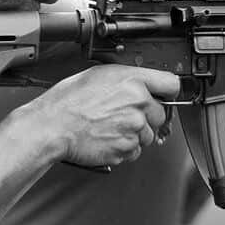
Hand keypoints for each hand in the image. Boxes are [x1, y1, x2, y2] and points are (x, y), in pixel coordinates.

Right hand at [21, 65, 179, 166]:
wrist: (53, 126)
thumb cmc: (69, 100)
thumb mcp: (100, 74)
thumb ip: (128, 78)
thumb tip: (141, 83)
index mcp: (133, 82)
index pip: (171, 84)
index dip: (166, 91)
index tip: (163, 95)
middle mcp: (138, 105)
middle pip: (161, 114)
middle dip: (146, 115)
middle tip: (122, 114)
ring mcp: (134, 130)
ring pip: (148, 135)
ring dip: (135, 133)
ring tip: (110, 126)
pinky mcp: (126, 150)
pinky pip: (135, 151)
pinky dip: (124, 147)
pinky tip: (107, 137)